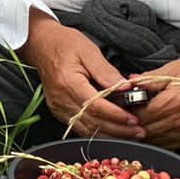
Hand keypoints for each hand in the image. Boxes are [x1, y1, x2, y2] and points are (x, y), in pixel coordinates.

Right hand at [21, 16, 146, 140]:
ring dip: (109, 134)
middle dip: (118, 130)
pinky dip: (97, 131)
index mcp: (68, 83)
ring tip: (130, 134)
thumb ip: (106, 71)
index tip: (134, 119)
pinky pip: (79, 126)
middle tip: (139, 131)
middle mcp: (61, 99)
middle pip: (92, 122)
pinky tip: (112, 131)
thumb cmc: (64, 43)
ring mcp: (58, 107)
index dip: (116, 115)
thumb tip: (126, 87)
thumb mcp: (88, 50)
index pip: (96, 106)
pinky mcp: (59, 110)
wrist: (40, 44)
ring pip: (86, 129)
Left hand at [127, 51, 179, 147]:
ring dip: (141, 135)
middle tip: (120, 117)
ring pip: (155, 142)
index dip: (125, 113)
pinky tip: (150, 130)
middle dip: (130, 125)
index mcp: (174, 103)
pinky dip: (156, 139)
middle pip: (145, 132)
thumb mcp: (173, 68)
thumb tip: (128, 83)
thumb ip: (148, 79)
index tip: (118, 107)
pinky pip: (168, 145)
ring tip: (132, 123)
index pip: (139, 116)